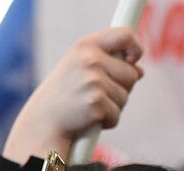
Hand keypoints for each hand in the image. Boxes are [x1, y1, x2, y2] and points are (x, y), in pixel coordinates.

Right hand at [3, 27, 144, 162]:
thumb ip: (110, 65)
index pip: (124, 35)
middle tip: (95, 92)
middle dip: (121, 87)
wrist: (44, 119)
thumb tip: (139, 70)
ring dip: (113, 106)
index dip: (136, 47)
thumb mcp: (82, 69)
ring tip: (89, 104)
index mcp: (86, 45)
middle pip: (131, 74)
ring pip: (125, 97)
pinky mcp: (96, 103)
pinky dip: (108, 121)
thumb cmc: (65, 94)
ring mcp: (93, 81)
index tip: (134, 59)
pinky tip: (89, 118)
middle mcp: (90, 59)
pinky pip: (117, 115)